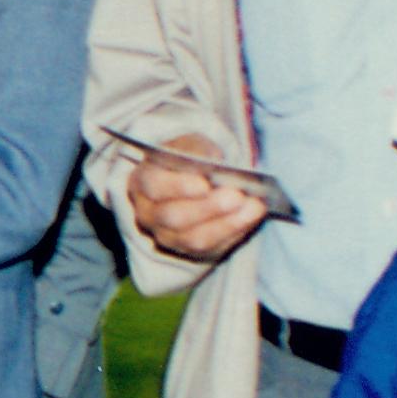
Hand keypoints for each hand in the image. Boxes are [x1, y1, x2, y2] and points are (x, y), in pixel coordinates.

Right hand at [128, 133, 268, 261]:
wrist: (188, 182)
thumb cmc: (186, 160)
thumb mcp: (188, 145)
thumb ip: (197, 149)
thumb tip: (215, 158)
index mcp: (142, 182)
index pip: (154, 187)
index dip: (179, 187)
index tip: (206, 183)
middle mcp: (148, 215)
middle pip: (174, 217)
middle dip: (209, 207)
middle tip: (237, 195)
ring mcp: (166, 237)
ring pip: (194, 239)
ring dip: (227, 223)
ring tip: (254, 207)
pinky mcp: (189, 251)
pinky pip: (212, 248)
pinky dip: (235, 232)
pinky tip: (252, 216)